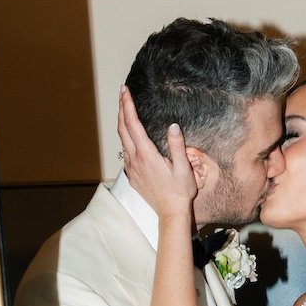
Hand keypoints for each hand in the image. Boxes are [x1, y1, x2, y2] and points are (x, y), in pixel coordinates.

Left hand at [117, 86, 197, 218]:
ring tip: (124, 109)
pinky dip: (124, 137)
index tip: (125, 91)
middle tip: (122, 92)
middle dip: (121, 108)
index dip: (127, 105)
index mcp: (147, 155)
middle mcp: (135, 160)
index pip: (132, 124)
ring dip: (121, 122)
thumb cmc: (180, 192)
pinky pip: (124, 152)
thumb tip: (173, 126)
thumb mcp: (183, 168)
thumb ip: (177, 146)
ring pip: (121, 140)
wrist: (171, 214)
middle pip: (122, 128)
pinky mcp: (132, 176)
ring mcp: (132, 169)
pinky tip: (128, 134)